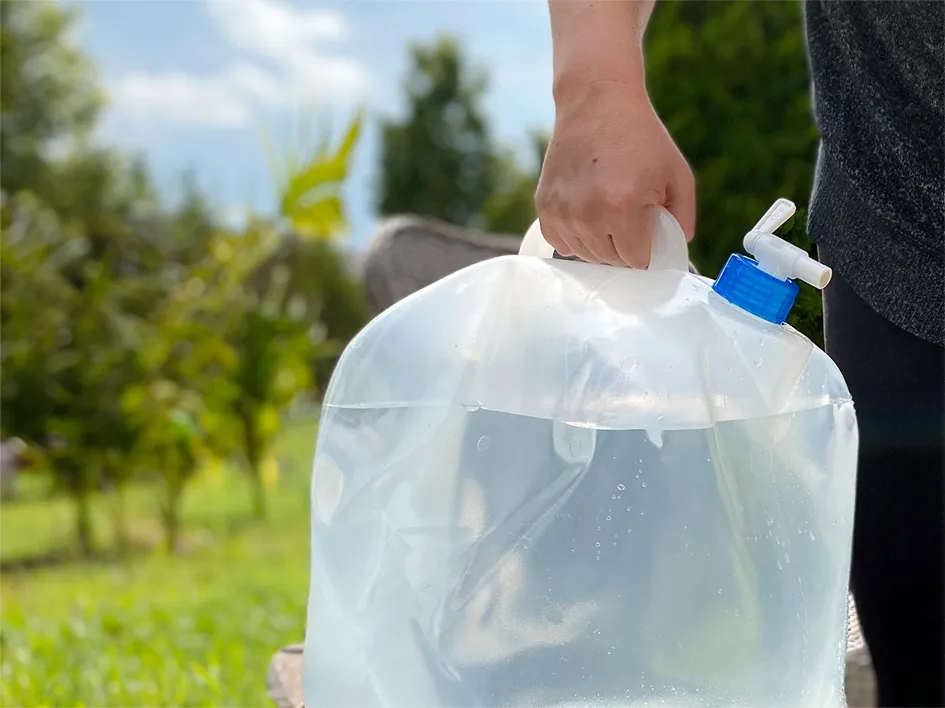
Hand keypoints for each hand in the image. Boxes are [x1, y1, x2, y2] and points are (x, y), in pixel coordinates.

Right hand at [535, 80, 695, 267]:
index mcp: (623, 209)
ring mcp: (562, 211)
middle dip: (624, 246)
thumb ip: (683, 220)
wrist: (597, 99)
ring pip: (585, 255)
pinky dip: (574, 236)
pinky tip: (586, 212)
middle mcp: (588, 214)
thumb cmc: (641, 136)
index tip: (648, 230)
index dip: (647, 248)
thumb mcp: (678, 175)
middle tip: (630, 216)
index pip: (637, 261)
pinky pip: (560, 243)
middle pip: (610, 261)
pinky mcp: (545, 205)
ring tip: (608, 210)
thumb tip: (673, 251)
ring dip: (599, 242)